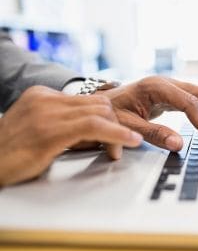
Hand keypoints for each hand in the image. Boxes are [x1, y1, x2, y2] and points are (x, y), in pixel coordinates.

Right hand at [0, 86, 141, 185]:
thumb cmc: (13, 154)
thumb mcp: (42, 131)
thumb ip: (66, 125)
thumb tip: (99, 134)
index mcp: (43, 96)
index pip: (89, 100)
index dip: (108, 118)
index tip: (115, 134)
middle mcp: (46, 99)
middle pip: (99, 103)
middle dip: (115, 124)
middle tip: (120, 145)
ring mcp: (47, 112)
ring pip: (101, 112)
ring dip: (118, 132)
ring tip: (119, 151)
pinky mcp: (51, 131)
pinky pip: (95, 126)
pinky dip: (117, 134)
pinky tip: (130, 141)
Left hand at [98, 76, 197, 150]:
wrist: (98, 104)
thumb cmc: (109, 113)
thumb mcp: (128, 125)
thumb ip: (153, 134)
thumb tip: (180, 145)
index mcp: (156, 87)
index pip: (189, 103)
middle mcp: (166, 83)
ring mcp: (169, 87)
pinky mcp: (169, 95)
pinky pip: (193, 102)